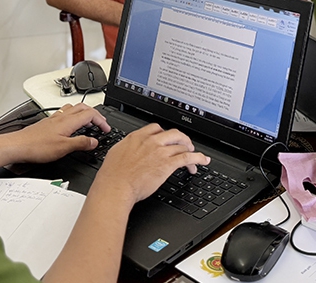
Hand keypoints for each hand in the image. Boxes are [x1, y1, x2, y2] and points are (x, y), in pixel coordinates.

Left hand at [8, 103, 108, 163]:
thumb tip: (94, 141)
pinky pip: (64, 113)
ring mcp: (54, 118)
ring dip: (84, 112)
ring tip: (88, 121)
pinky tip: (69, 124)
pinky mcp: (48, 123)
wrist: (17, 146)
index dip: (101, 121)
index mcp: (68, 121)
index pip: (91, 114)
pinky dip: (73, 116)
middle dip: (95, 114)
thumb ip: (81, 143)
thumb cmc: (36, 147)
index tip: (106, 129)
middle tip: (101, 123)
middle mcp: (62, 117)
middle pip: (83, 108)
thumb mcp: (63, 148)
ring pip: (73, 109)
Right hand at [95, 123, 209, 207]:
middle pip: (173, 133)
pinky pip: (188, 157)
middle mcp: (151, 141)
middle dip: (181, 139)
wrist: (116, 187)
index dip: (164, 133)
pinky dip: (198, 158)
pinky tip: (203, 161)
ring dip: (191, 150)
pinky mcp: (168, 164)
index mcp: (137, 137)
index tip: (167, 138)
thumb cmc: (112, 175)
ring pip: (182, 144)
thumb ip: (127, 147)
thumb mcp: (116, 153)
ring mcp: (160, 152)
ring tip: (195, 155)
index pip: (156, 128)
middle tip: (185, 145)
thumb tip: (129, 148)